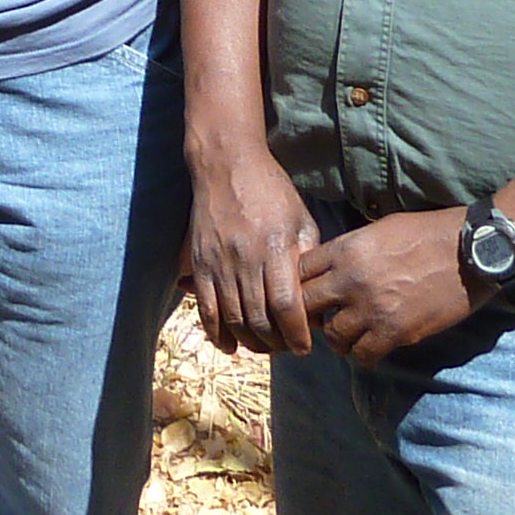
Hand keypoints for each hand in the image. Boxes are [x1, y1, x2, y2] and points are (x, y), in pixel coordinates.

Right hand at [186, 152, 320, 355]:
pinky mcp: (200, 263)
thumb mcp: (301, 220)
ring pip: (232, 318)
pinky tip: (229, 345)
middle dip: (275, 343)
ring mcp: (219, 262)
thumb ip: (306, 259)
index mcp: (275, 248)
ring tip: (263, 346)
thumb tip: (314, 296)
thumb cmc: (271, 191)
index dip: (296, 333)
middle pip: (258, 318)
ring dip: (249, 341)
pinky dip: (216, 332)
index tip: (305, 347)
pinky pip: (206, 308)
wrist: (226, 166)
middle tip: (286, 348)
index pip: (286, 305)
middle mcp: (245, 259)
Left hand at [297, 208, 481, 361]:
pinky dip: (363, 353)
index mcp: (347, 249)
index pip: (300, 271)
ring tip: (349, 334)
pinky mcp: (396, 332)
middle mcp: (352, 280)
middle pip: (307, 305)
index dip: (301, 283)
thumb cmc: (428, 233)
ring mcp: (373, 308)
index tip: (309, 290)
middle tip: (321, 318)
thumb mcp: (379, 229)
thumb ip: (350, 249)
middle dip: (310, 312)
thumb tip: (330, 266)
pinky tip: (371, 346)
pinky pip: (363, 354)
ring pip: (333, 336)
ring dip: (338, 337)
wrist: (470, 251)